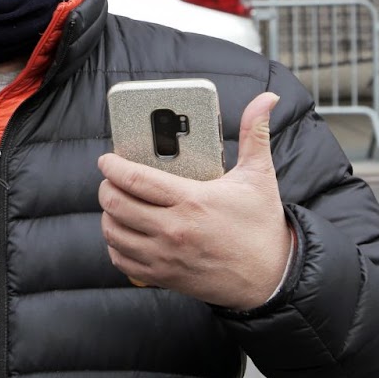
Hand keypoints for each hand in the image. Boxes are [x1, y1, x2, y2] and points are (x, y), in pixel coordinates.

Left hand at [97, 92, 290, 310]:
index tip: (107, 159)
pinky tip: (124, 233)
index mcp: (192, 201)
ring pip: (113, 233)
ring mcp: (165, 256)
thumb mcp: (260, 176)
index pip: (135, 179)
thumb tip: (266, 99)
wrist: (272, 278)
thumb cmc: (262, 225)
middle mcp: (174, 230)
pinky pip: (122, 261)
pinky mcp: (164, 277)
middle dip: (106, 187)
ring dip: (108, 215)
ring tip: (116, 203)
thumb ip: (255, 132)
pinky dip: (116, 245)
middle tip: (111, 179)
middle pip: (116, 204)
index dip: (112, 166)